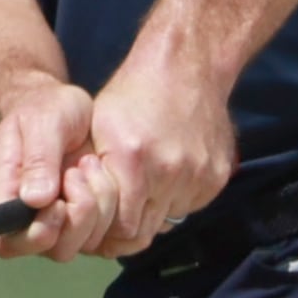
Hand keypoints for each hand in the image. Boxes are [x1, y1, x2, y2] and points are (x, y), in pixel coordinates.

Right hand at [0, 77, 117, 261]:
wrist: (64, 108)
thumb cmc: (44, 109)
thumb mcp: (42, 121)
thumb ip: (38, 159)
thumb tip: (36, 200)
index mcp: (6, 197)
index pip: (8, 243)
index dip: (35, 235)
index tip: (58, 202)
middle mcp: (28, 219)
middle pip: (52, 249)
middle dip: (77, 217)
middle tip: (79, 172)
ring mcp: (57, 223)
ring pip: (81, 245)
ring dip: (97, 208)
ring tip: (89, 165)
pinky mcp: (83, 221)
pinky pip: (102, 234)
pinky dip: (112, 206)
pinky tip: (102, 173)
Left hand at [64, 49, 237, 258]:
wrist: (186, 64)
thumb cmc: (132, 94)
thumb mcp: (96, 129)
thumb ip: (90, 176)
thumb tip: (81, 217)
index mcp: (132, 159)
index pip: (122, 229)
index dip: (109, 232)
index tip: (101, 224)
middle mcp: (168, 171)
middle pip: (146, 231)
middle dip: (129, 226)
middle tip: (118, 213)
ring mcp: (197, 175)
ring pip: (169, 218)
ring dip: (154, 210)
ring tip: (145, 184)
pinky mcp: (217, 175)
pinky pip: (191, 203)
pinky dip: (176, 196)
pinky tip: (167, 171)